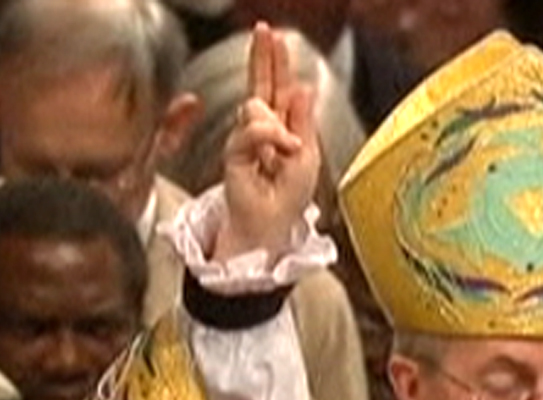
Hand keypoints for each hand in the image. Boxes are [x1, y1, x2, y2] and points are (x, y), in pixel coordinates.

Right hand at [215, 22, 320, 260]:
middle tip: (264, 31)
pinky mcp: (234, 151)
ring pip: (257, 106)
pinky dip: (270, 137)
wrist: (271, 226)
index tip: (275, 37)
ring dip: (278, 125)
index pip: (277, 88)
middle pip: (259, 84)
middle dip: (262, 57)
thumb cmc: (289, 199)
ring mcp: (246, 139)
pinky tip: (282, 150)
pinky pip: (252, 129)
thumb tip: (301, 86)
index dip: (275, 63)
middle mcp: (262, 129)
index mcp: (282, 128)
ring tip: (290, 149)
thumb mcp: (308, 155)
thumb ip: (302, 121)